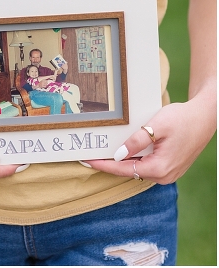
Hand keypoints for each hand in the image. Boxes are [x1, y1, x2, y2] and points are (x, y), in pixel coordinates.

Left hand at [81, 96, 215, 183]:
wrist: (205, 117)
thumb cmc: (183, 119)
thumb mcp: (156, 126)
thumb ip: (136, 141)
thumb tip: (118, 155)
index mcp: (160, 168)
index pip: (123, 170)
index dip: (103, 166)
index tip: (87, 161)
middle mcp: (165, 175)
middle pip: (129, 172)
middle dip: (109, 165)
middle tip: (89, 157)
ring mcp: (169, 173)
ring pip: (138, 169)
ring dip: (121, 162)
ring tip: (101, 154)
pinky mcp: (171, 167)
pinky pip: (147, 166)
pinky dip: (134, 160)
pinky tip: (122, 153)